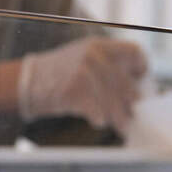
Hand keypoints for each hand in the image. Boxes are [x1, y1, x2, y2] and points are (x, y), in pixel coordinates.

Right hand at [14, 38, 148, 129]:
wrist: (29, 81)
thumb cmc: (60, 74)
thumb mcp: (84, 58)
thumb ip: (108, 67)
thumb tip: (135, 90)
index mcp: (99, 45)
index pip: (135, 53)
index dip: (142, 70)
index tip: (142, 85)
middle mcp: (94, 56)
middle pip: (126, 84)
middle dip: (133, 103)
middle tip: (136, 115)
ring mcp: (84, 73)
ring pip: (114, 102)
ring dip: (120, 118)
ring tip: (123, 126)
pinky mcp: (75, 92)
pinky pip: (97, 112)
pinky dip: (100, 119)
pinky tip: (98, 121)